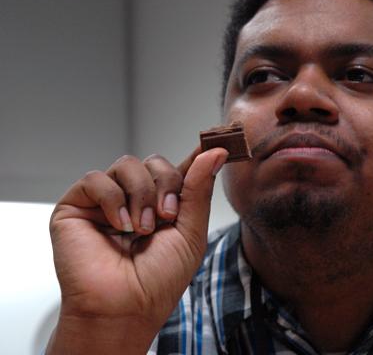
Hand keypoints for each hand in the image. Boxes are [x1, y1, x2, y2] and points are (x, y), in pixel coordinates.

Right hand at [46, 147, 227, 353]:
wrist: (125, 307)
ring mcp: (106, 202)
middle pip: (154, 162)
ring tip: (142, 228)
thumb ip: (199, 189)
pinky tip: (119, 225)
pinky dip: (111, 199)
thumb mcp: (191, 232)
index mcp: (163, 205)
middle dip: (166, 184)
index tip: (217, 144)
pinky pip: (96, 179)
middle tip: (168, 215)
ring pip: (127, 165)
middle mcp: (134, 200)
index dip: (196, 157)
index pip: (179, 170)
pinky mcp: (76, 206)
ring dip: (141, 194)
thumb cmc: (158, 280)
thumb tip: (215, 152)